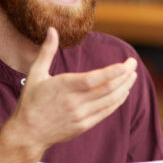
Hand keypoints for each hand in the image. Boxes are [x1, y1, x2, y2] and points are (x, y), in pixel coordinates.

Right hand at [10, 27, 137, 148]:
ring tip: (133, 76)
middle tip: (133, 63)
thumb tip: (52, 30)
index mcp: (63, 86)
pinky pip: (106, 112)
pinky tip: (124, 91)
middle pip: (107, 88)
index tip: (125, 64)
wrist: (28, 133)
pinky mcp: (84, 125)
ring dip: (124, 87)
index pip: (93, 79)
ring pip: (110, 100)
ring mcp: (81, 115)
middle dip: (124, 75)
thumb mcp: (35, 74)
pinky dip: (117, 101)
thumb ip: (47, 51)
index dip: (112, 72)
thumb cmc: (31, 101)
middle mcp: (74, 102)